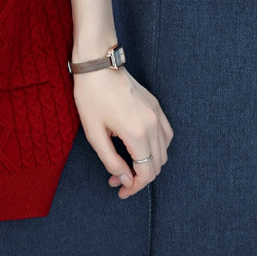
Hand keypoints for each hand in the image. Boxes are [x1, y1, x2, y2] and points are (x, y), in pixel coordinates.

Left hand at [72, 67, 172, 198]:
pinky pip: (166, 134)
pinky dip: (157, 148)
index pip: (146, 172)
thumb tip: (125, 178)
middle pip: (157, 165)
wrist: (98, 64)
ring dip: (149, 164)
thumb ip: (111, 160)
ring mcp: (157, 114)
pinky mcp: (156, 105)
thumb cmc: (91, 96)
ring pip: (164, 151)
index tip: (121, 191)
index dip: (135, 187)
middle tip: (117, 179)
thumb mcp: (94, 132)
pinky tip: (140, 148)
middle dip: (139, 178)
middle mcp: (153, 124)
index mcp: (137, 133)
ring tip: (128, 165)